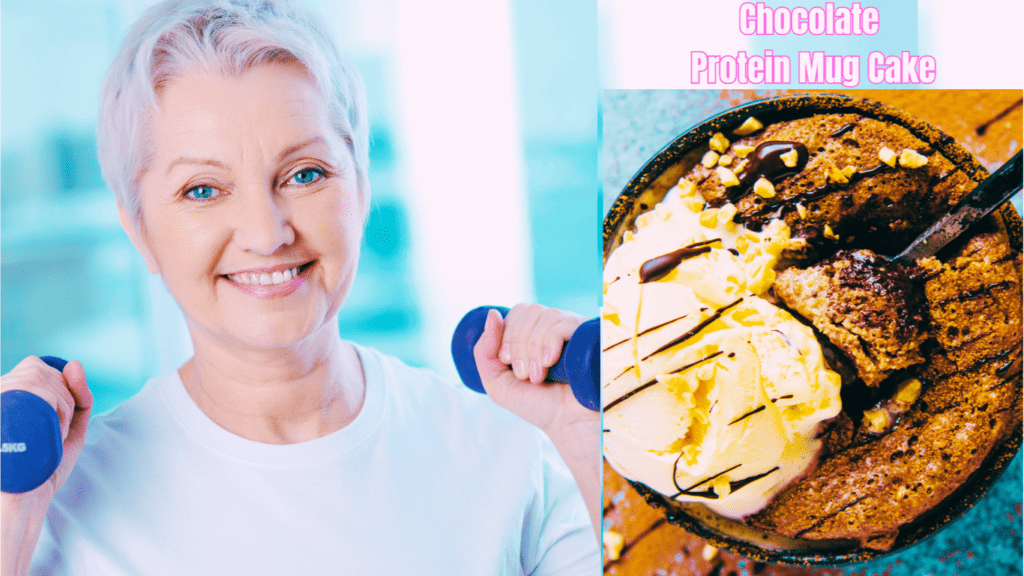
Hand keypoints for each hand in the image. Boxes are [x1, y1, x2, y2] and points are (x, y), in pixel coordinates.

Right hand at [2, 357, 91, 575]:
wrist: (22, 498)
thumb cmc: (43, 467)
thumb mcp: (69, 427)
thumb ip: (77, 395)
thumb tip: (74, 363)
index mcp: (6, 395)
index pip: (36, 368)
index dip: (57, 393)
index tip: (55, 423)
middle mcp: (0, 393)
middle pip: (46, 373)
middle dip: (62, 405)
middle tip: (47, 436)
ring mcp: (1, 398)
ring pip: (48, 382)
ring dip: (59, 413)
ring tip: (44, 439)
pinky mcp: (4, 405)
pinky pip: (46, 393)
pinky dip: (58, 416)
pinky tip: (47, 436)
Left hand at [472, 304, 600, 537]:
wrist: (568, 423)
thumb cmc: (537, 405)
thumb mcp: (498, 383)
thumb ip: (484, 352)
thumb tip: (492, 313)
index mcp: (534, 332)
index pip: (516, 312)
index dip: (507, 334)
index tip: (508, 363)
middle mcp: (554, 325)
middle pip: (528, 311)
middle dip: (518, 343)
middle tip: (524, 374)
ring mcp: (572, 328)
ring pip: (544, 316)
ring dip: (533, 348)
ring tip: (539, 376)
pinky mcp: (587, 335)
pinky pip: (562, 324)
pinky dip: (549, 342)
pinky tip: (550, 362)